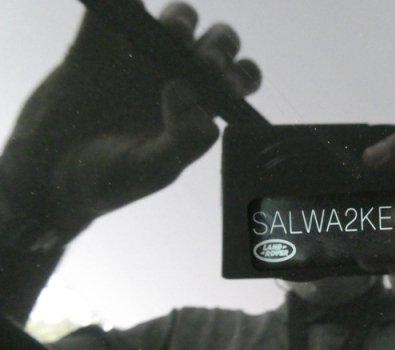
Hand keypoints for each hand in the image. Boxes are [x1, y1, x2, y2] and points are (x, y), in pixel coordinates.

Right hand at [0, 2, 259, 242]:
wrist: (48, 174)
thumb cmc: (108, 180)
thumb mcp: (154, 169)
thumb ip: (184, 138)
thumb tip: (187, 87)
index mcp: (197, 109)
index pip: (237, 80)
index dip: (240, 74)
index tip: (224, 83)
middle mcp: (176, 79)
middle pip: (216, 45)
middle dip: (219, 45)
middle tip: (203, 64)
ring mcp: (140, 59)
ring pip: (178, 21)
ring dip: (183, 19)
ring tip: (175, 34)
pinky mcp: (99, 42)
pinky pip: (119, 7)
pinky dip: (125, 1)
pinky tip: (126, 18)